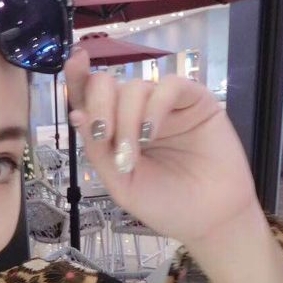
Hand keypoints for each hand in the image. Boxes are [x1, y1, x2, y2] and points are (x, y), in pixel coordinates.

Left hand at [64, 47, 263, 247]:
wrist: (209, 220)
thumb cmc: (165, 206)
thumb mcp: (121, 185)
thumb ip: (99, 153)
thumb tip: (77, 114)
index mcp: (116, 133)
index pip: (92, 99)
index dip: (79, 78)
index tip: (73, 62)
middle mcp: (138, 115)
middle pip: (110, 85)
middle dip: (100, 105)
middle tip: (103, 135)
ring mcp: (166, 107)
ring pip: (136, 87)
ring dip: (127, 119)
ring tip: (133, 153)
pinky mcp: (196, 102)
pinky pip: (170, 86)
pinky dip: (155, 107)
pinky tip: (150, 133)